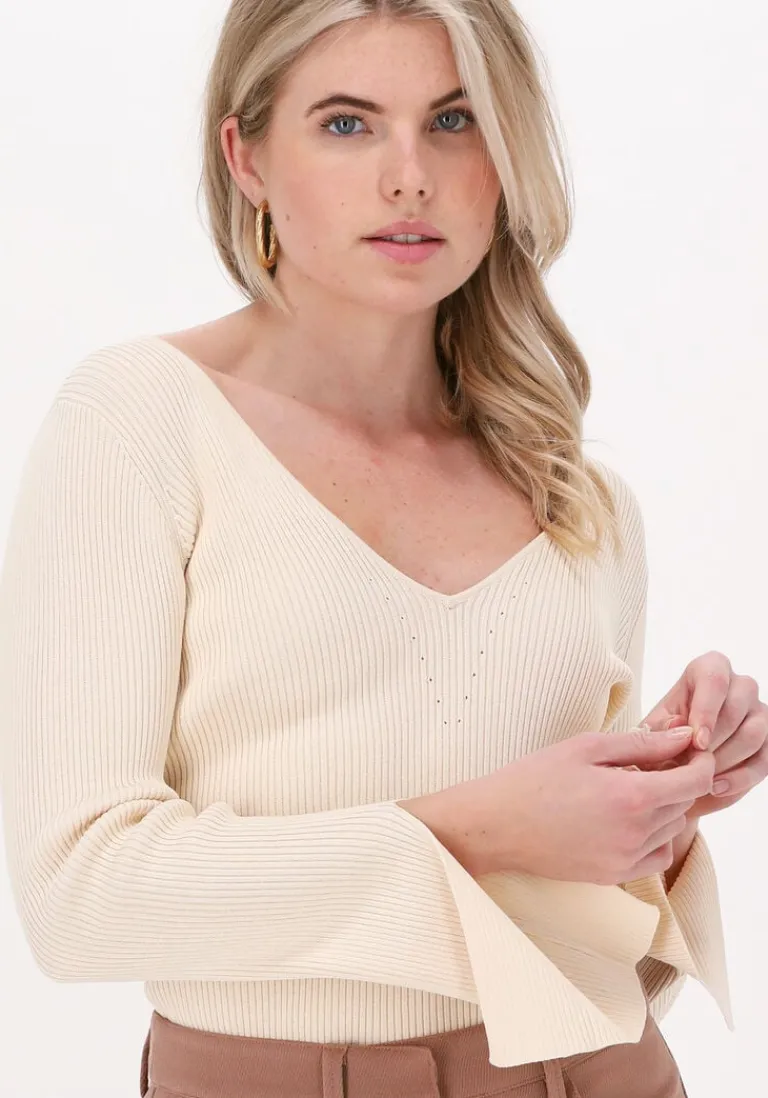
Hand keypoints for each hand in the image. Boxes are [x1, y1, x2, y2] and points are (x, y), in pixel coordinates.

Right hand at [401, 725, 714, 883]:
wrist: (496, 825)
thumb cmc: (535, 778)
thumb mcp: (587, 747)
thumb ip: (642, 742)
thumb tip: (684, 735)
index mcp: (632, 796)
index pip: (696, 780)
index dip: (699, 760)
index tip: (686, 749)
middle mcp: (636, 833)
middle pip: (685, 803)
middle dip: (677, 780)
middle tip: (648, 762)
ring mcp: (626, 859)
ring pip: (673, 830)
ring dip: (664, 808)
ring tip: (629, 789)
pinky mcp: (613, 876)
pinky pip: (656, 857)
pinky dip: (653, 837)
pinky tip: (625, 819)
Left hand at [641, 651, 767, 818]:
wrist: (676, 767)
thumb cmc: (662, 738)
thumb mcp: (652, 730)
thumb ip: (660, 727)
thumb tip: (680, 725)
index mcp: (708, 669)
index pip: (714, 679)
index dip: (707, 712)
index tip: (697, 743)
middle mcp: (739, 685)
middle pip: (737, 707)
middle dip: (714, 741)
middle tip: (692, 764)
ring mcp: (759, 712)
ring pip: (754, 733)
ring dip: (725, 760)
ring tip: (699, 778)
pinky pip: (764, 760)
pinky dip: (740, 778)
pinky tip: (716, 787)